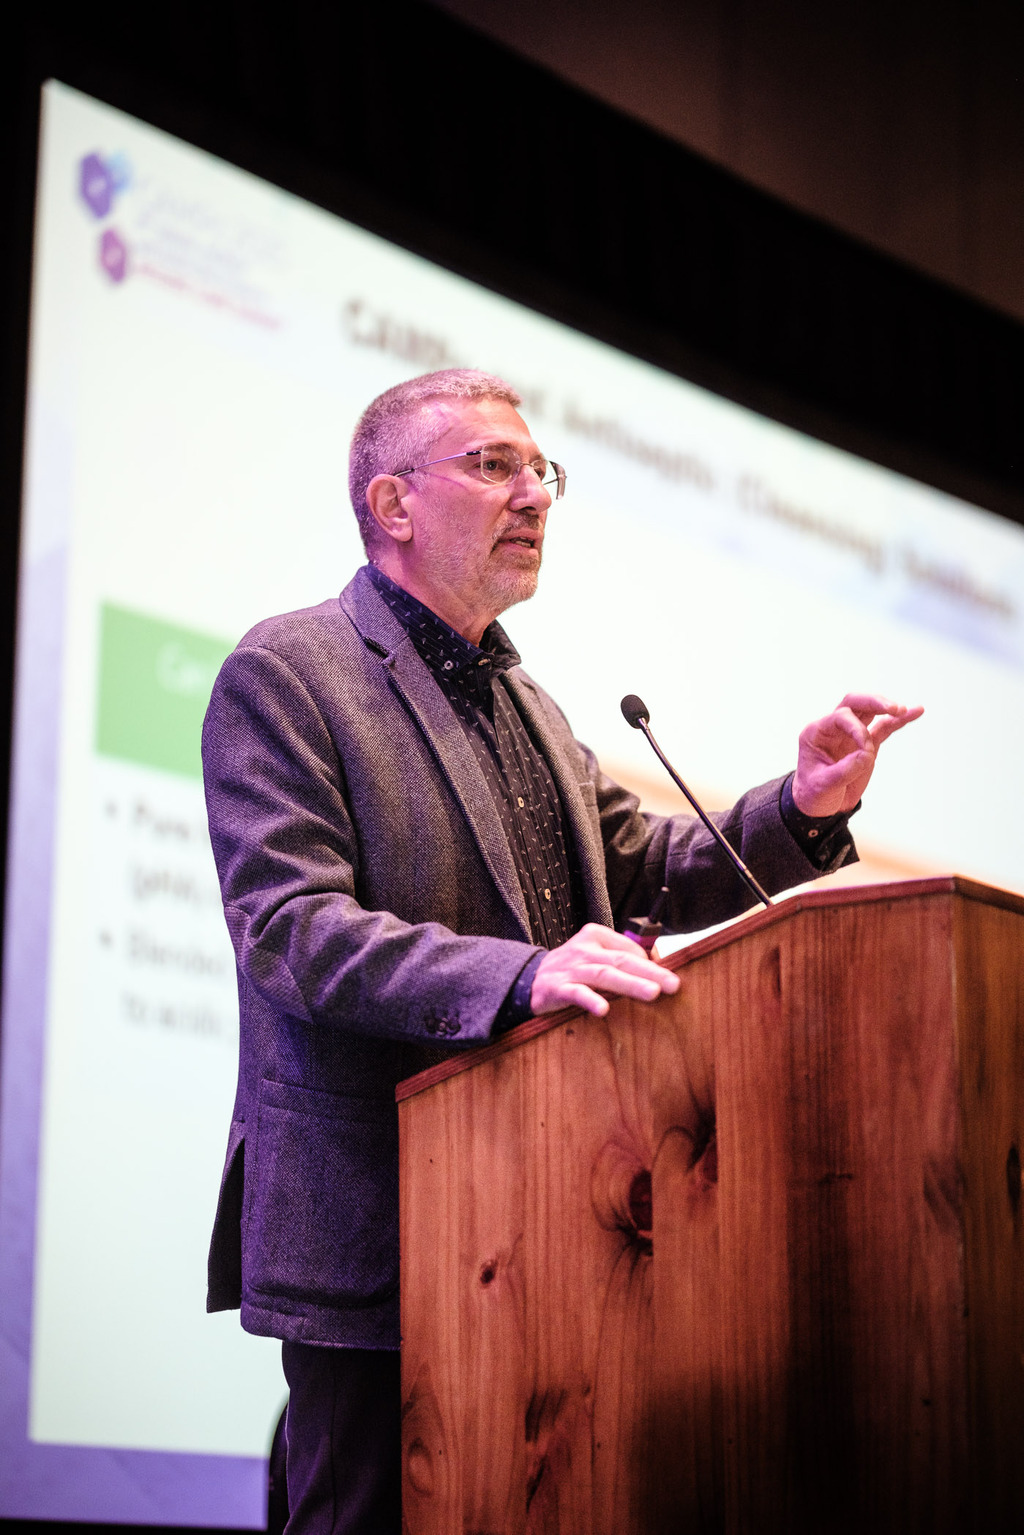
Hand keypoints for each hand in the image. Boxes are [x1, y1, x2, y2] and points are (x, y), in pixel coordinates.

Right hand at [530, 922, 680, 1018]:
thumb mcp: (596, 955)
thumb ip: (622, 958)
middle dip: (651, 972)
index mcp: (596, 936)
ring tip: (653, 993)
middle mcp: (585, 949)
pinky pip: (576, 994)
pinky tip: (604, 1010)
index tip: (669, 980)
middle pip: (622, 960)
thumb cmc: (572, 968)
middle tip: (673, 984)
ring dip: (630, 984)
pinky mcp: (557, 988)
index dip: (651, 965)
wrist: (529, 979)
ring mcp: (571, 968)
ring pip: (604, 975)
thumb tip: (660, 968)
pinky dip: (590, 1000)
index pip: (630, 949)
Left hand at [792, 693, 923, 816]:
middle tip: (893, 708)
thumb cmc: (815, 794)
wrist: (820, 806)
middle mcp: (833, 728)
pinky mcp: (867, 744)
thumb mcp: (823, 785)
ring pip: (869, 710)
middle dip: (873, 702)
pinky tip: (916, 711)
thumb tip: (867, 753)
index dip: (857, 729)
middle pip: (854, 703)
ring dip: (887, 707)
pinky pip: (884, 727)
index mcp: (817, 732)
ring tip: (903, 710)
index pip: (840, 717)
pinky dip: (899, 720)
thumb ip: (844, 770)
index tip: (866, 751)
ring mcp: (851, 734)